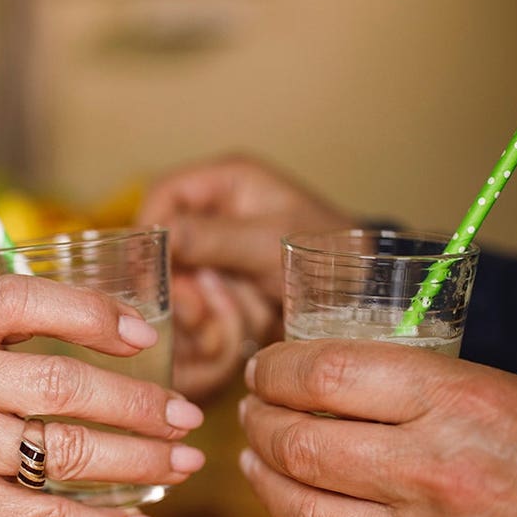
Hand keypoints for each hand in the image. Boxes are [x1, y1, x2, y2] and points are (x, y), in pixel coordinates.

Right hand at [138, 154, 355, 398]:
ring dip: (204, 309)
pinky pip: (198, 307)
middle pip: (165, 247)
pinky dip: (213, 326)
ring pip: (179, 284)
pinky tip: (236, 335)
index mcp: (226, 181)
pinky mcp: (224, 287)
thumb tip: (160, 235)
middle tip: (199, 312)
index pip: (162, 195)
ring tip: (238, 320)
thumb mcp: (269, 242)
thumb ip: (212, 237)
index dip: (150, 233)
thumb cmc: (331, 251)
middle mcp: (216, 213)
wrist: (366, 294)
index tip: (152, 274)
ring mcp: (218, 254)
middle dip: (182, 286)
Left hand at [238, 339, 516, 516]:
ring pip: (303, 508)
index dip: (280, 367)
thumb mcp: (513, 392)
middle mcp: (429, 471)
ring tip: (253, 456)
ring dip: (264, 477)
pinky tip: (294, 506)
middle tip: (250, 406)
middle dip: (259, 420)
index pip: (328, 375)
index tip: (267, 366)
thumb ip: (425, 386)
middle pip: (300, 442)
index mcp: (457, 403)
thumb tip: (347, 379)